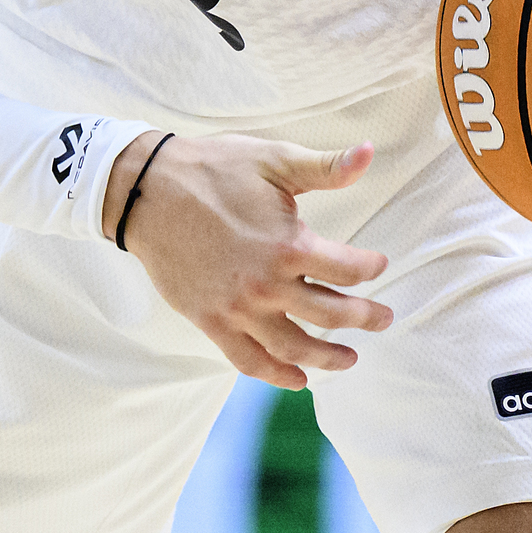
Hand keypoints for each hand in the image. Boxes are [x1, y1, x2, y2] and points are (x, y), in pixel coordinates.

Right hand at [114, 135, 393, 388]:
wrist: (148, 190)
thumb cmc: (213, 169)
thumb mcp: (274, 160)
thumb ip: (326, 167)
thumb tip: (369, 153)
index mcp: (289, 246)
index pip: (348, 271)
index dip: (370, 268)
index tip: (378, 266)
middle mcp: (267, 286)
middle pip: (331, 314)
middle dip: (364, 319)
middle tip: (383, 320)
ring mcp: (237, 309)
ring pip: (295, 347)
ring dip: (327, 358)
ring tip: (349, 359)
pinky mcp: (210, 321)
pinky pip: (248, 360)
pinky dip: (275, 376)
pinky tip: (296, 379)